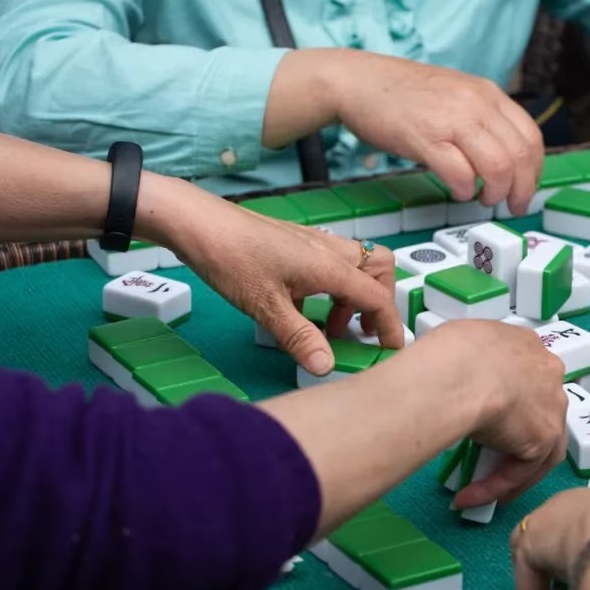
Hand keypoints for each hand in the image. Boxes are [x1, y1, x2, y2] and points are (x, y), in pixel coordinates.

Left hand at [154, 176, 402, 374]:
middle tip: (361, 330)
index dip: (390, 326)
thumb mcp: (266, 307)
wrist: (197, 222)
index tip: (391, 350)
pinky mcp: (296, 241)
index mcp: (330, 267)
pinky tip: (303, 305)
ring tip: (329, 325)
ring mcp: (313, 242)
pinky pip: (331, 262)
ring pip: (357, 264)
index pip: (378, 298)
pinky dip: (332, 285)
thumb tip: (326, 368)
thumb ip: (299, 337)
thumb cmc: (232, 260)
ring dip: (354, 294)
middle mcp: (330, 250)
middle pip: (379, 269)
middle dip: (380, 300)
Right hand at [334, 52, 543, 213]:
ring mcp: (451, 118)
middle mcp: (476, 103)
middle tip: (511, 205)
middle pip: (520, 155)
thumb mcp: (456, 96)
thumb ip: (482, 120)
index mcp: (487, 93)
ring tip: (482, 199)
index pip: (531, 136)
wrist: (357, 80)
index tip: (525, 189)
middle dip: (521, 189)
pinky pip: (459, 173)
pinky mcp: (424, 137)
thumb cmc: (404, 94)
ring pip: (497, 166)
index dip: (534, 171)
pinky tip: (457, 191)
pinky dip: (464, 190)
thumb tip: (507, 160)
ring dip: (495, 192)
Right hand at [414, 321, 567, 509]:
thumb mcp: (458, 346)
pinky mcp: (544, 437)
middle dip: (516, 439)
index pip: (526, 377)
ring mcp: (552, 406)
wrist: (458, 372)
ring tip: (481, 491)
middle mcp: (547, 373)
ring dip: (507, 472)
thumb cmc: (447, 354)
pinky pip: (519, 469)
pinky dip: (494, 486)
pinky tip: (469, 497)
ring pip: (536, 448)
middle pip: (538, 412)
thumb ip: (470, 363)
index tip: (489, 419)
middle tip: (489, 458)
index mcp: (526, 346)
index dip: (510, 401)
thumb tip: (458, 379)